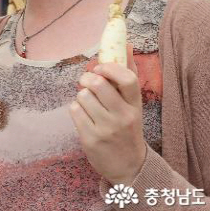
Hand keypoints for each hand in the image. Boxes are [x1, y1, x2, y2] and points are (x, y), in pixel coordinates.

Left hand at [70, 44, 146, 184]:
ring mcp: (106, 129)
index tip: (100, 67)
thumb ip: (128, 74)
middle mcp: (123, 116)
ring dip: (82, 96)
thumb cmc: (128, 127)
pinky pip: (74, 110)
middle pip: (98, 84)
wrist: (129, 167)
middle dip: (87, 78)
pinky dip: (76, 109)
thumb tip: (127, 44)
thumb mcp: (133, 104)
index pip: (127, 78)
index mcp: (135, 105)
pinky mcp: (90, 139)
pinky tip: (85, 117)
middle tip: (88, 83)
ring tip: (89, 104)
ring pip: (83, 96)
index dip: (110, 67)